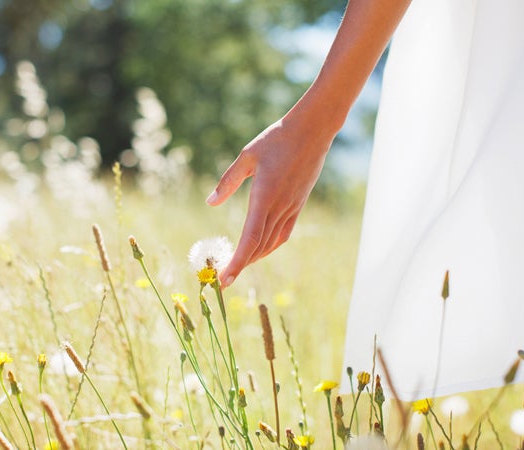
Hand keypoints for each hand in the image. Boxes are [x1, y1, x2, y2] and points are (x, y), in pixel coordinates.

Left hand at [207, 114, 334, 287]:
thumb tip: (210, 202)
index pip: (250, 239)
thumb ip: (228, 181)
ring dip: (254, 258)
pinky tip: (260, 251)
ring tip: (237, 267)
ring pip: (271, 243)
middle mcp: (280, 207)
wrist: (313, 131)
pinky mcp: (298, 205)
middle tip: (222, 279)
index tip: (225, 279)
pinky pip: (283, 233)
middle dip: (240, 266)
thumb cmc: (277, 139)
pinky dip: (270, 247)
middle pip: (259, 247)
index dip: (238, 262)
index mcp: (265, 197)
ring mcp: (291, 208)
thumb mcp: (247, 156)